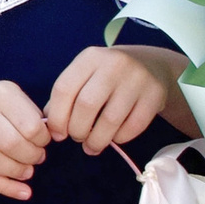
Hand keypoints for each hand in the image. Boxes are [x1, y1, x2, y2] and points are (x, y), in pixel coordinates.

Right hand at [0, 78, 50, 196]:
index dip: (43, 140)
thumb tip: (52, 139)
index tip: (43, 142)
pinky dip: (5, 187)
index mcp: (0, 93)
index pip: (30, 126)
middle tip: (37, 158)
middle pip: (11, 144)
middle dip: (31, 157)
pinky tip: (22, 192)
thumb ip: (34, 117)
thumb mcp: (17, 99)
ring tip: (27, 171)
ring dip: (17, 171)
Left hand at [46, 46, 173, 154]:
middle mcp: (114, 64)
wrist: (151, 65)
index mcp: (90, 58)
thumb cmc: (108, 75)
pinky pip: (133, 126)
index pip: (64, 89)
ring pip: (110, 119)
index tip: (58, 134)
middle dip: (77, 130)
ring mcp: (137, 79)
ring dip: (97, 139)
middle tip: (77, 138)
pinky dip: (120, 138)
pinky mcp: (155, 95)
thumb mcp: (86, 75)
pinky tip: (114, 139)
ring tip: (92, 145)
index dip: (57, 116)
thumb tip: (49, 124)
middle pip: (86, 105)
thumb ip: (67, 95)